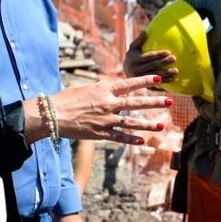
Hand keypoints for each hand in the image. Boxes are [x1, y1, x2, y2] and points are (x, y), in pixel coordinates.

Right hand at [50, 75, 170, 144]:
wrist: (51, 115)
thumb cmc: (64, 99)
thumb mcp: (81, 88)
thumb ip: (95, 86)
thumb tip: (101, 83)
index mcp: (104, 90)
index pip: (129, 84)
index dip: (145, 81)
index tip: (158, 80)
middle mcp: (108, 104)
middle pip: (136, 103)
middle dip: (154, 102)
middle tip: (169, 101)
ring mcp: (106, 120)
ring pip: (131, 122)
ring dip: (148, 124)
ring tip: (161, 125)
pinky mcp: (100, 133)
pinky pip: (119, 137)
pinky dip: (131, 140)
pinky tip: (142, 141)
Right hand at [124, 30, 177, 81]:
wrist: (127, 71)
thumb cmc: (133, 55)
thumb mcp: (133, 47)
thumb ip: (139, 40)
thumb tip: (145, 30)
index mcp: (134, 59)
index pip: (148, 57)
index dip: (158, 55)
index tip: (168, 52)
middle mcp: (135, 69)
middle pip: (152, 66)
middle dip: (163, 63)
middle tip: (174, 59)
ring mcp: (139, 79)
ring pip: (154, 76)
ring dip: (166, 74)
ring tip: (176, 71)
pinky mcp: (142, 86)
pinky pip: (154, 85)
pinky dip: (163, 83)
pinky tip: (172, 80)